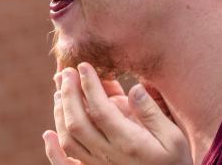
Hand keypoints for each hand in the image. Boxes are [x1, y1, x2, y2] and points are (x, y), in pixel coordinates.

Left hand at [43, 63, 191, 164]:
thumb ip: (152, 112)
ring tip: (59, 90)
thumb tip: (133, 89)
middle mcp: (109, 155)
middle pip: (77, 123)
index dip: (89, 86)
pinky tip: (47, 134)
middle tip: (66, 72)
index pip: (101, 110)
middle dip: (69, 94)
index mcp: (129, 142)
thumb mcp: (174, 137)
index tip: (83, 66)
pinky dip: (53, 152)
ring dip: (60, 113)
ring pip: (69, 140)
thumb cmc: (173, 161)